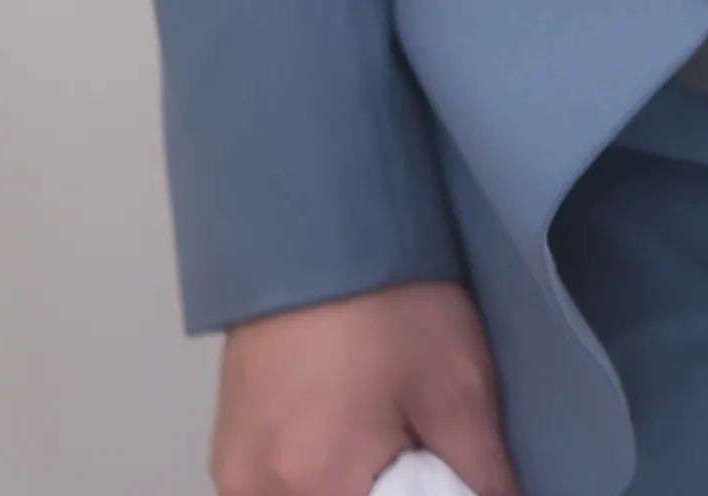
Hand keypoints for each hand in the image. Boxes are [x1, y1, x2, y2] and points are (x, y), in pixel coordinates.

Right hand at [211, 281, 515, 495]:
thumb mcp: (457, 389)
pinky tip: (350, 436)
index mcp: (317, 480)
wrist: (318, 236)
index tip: (444, 474)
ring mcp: (235, 477)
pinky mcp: (228, 459)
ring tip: (387, 434)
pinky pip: (281, 493)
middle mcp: (258, 490)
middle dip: (391, 493)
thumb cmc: (388, 301)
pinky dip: (321, 481)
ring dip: (354, 488)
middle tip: (417, 448)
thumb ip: (479, 475)